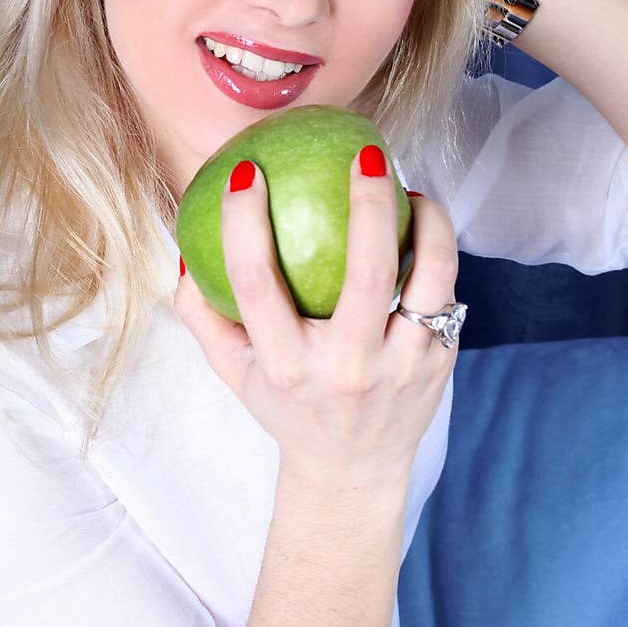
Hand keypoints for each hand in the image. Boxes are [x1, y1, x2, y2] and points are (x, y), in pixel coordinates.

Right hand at [173, 151, 460, 485]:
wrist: (352, 473)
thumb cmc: (287, 408)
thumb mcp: (232, 374)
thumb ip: (201, 315)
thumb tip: (182, 249)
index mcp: (285, 367)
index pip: (256, 285)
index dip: (245, 223)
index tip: (246, 171)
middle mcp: (346, 369)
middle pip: (363, 272)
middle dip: (367, 203)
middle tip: (363, 154)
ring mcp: (400, 368)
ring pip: (426, 276)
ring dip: (425, 220)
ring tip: (408, 183)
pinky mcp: (438, 364)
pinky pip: (445, 290)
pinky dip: (438, 245)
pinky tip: (424, 217)